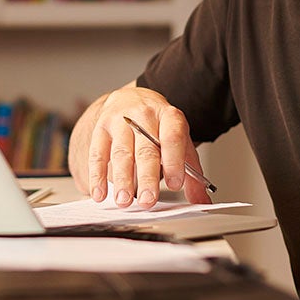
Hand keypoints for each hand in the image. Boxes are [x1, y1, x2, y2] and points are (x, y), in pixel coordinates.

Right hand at [83, 87, 209, 207]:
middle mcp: (144, 115)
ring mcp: (120, 121)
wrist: (131, 99)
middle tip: (147, 201)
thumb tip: (202, 201)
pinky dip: (97, 176)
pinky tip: (100, 193)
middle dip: (147, 177)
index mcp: (169, 117)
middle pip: (146, 149)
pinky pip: (98, 154)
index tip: (176, 184)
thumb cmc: (158, 126)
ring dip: (122, 179)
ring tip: (123, 201)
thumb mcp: (180, 142)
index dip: (174, 160)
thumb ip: (191, 173)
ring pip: (121, 153)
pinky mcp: (101, 129)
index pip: (173, 137)